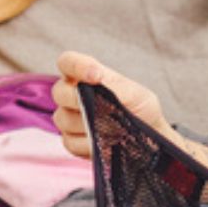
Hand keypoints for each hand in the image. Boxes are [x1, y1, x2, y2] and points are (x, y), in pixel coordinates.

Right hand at [52, 52, 172, 158]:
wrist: (148, 138)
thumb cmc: (141, 109)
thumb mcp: (136, 95)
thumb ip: (115, 87)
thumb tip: (96, 85)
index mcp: (87, 75)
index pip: (68, 62)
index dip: (76, 66)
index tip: (95, 76)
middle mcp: (73, 94)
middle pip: (59, 92)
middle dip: (78, 100)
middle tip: (101, 108)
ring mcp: (69, 118)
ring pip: (63, 119)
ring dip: (89, 125)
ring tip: (113, 128)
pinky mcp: (71, 141)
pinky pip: (71, 142)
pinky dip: (89, 144)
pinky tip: (106, 143)